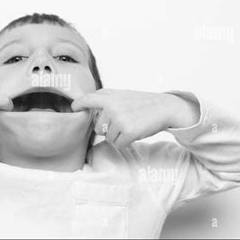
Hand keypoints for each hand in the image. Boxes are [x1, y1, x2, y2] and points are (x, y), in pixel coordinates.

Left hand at [71, 89, 199, 148]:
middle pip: (98, 127)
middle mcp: (112, 107)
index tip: (74, 108)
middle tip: (122, 123)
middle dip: (108, 129)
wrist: (165, 107)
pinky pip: (119, 144)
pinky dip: (127, 142)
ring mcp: (119, 119)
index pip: (87, 99)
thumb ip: (106, 101)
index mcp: (110, 96)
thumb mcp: (122, 95)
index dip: (79, 104)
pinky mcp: (128, 132)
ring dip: (118, 136)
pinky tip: (135, 132)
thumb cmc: (142, 103)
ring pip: (109, 138)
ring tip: (130, 126)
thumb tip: (89, 109)